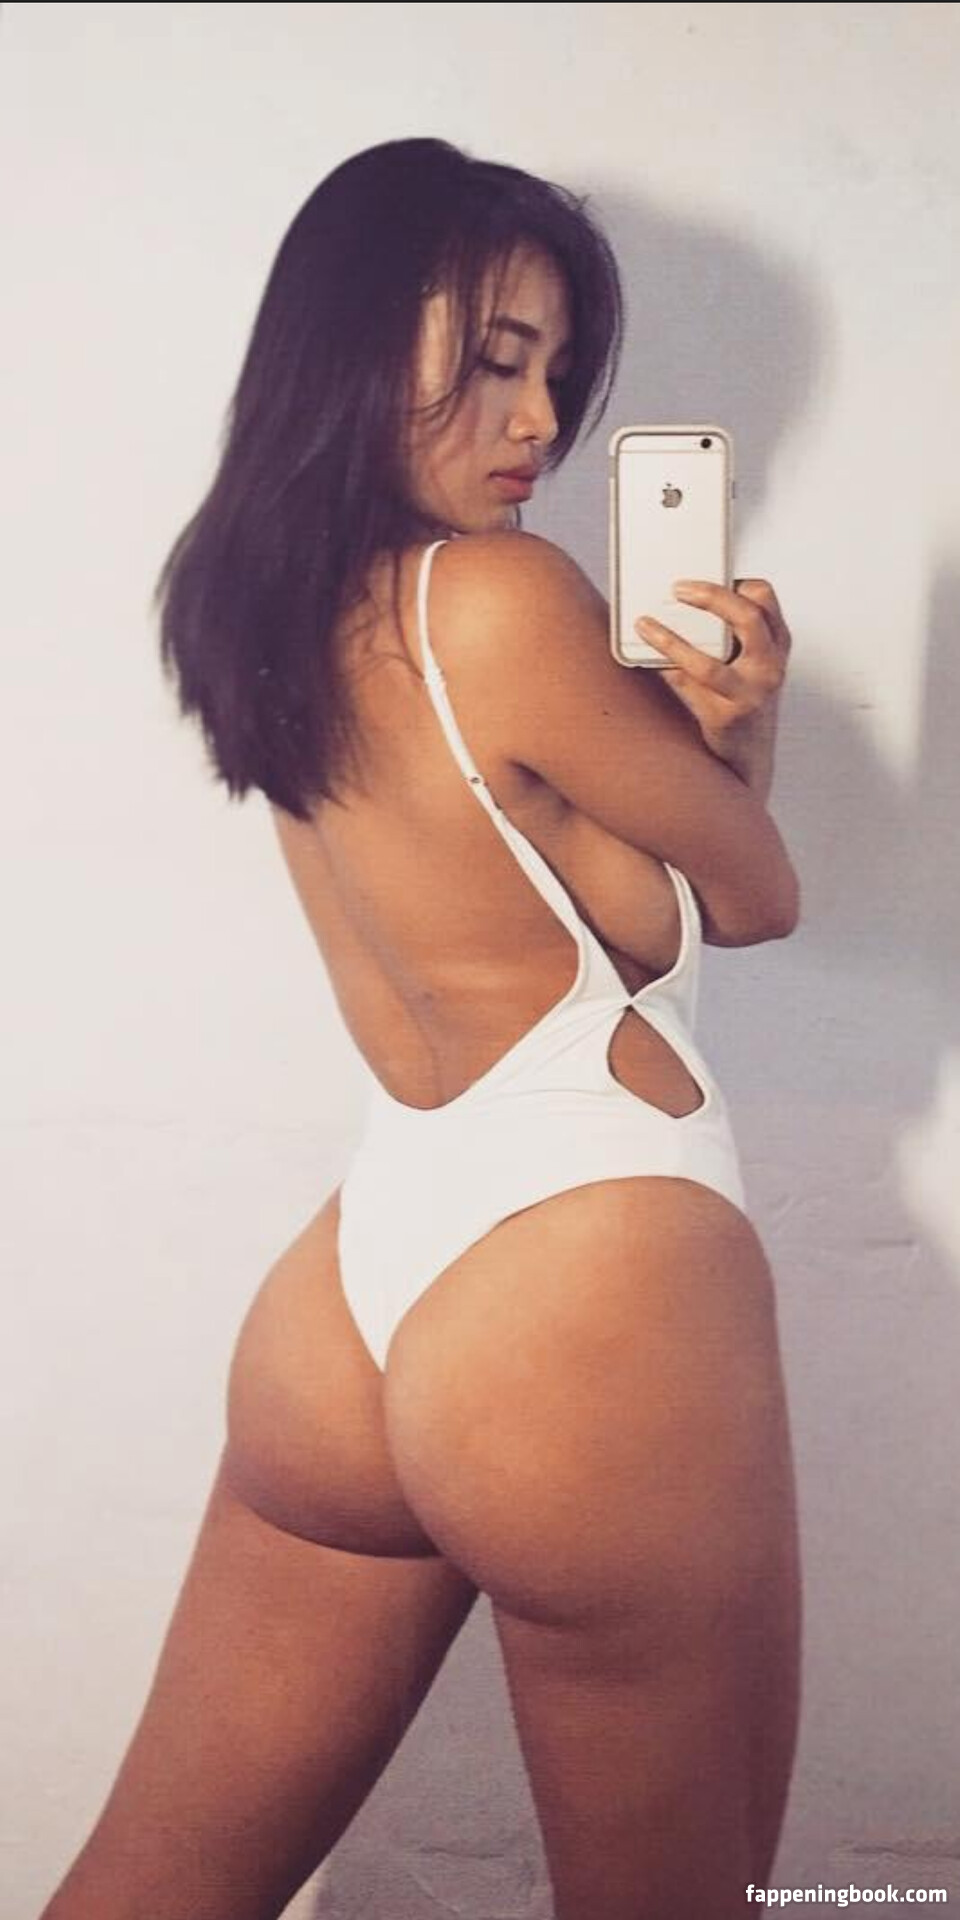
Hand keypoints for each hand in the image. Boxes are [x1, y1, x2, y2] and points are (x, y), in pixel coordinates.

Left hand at [634, 578, 791, 784]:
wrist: (748, 757)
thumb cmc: (745, 701)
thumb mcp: (753, 664)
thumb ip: (734, 636)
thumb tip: (686, 602)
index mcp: (778, 645)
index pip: (764, 598)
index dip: (736, 582)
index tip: (706, 577)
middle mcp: (769, 666)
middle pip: (746, 618)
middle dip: (710, 596)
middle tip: (677, 589)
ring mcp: (750, 694)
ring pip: (708, 662)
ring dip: (670, 640)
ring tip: (645, 625)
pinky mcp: (725, 717)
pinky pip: (687, 687)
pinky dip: (665, 670)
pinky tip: (648, 659)